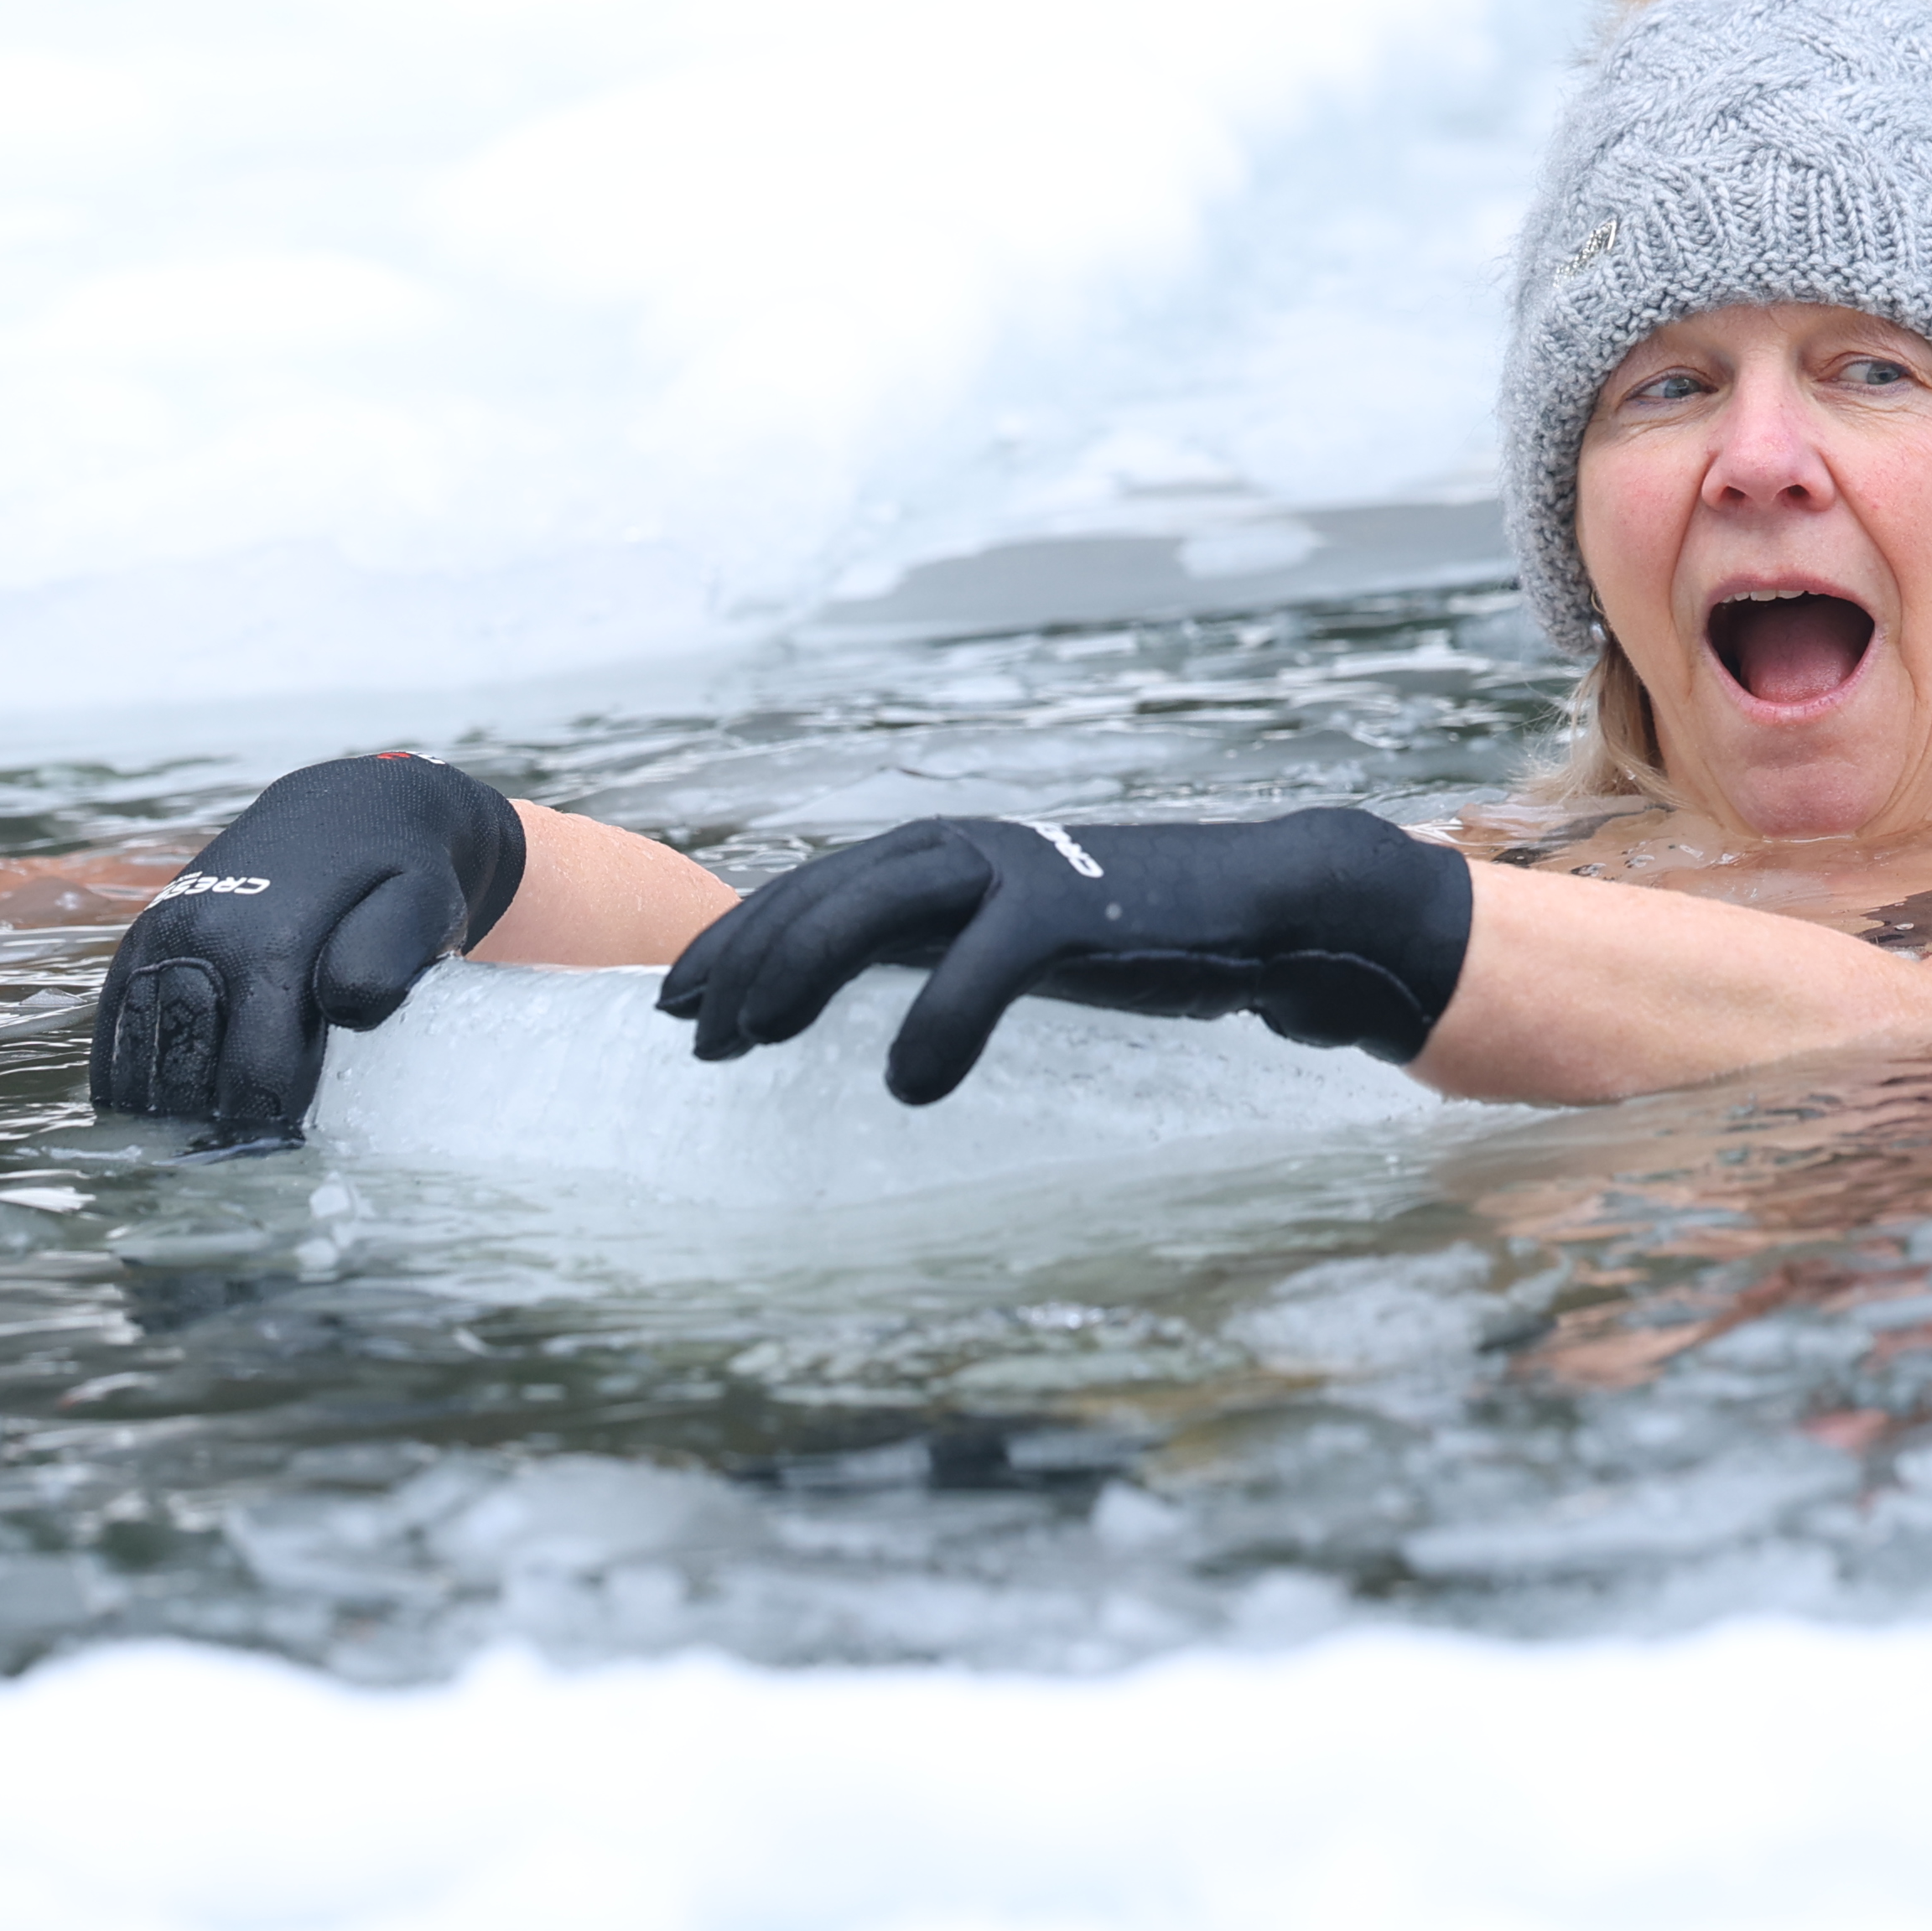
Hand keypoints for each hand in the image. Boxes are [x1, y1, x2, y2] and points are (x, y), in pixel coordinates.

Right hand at [90, 754, 528, 1139]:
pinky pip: (115, 1024)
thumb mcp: (422, 904)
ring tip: (190, 1164)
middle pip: (185, 1077)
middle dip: (207, 1137)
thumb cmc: (399, 875)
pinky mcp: (140, 936)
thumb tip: (343, 1005)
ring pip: (138, 1058)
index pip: (253, 1075)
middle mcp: (200, 936)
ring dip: (158, 1119)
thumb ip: (389, 956)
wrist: (347, 806)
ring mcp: (161, 934)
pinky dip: (123, 1079)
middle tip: (232, 1180)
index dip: (268, 1134)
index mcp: (270, 943)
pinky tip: (148, 1121)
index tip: (283, 1170)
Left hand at [656, 808, 1474, 1104]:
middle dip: (742, 963)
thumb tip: (841, 994)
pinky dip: (937, 1023)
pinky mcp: (1073, 908)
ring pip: (873, 910)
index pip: (806, 892)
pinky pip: (982, 965)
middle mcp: (961, 846)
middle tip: (687, 1034)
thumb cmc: (1126, 933)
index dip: (732, 943)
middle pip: (818, 896)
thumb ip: (930, 947)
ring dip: (799, 973)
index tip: (672, 1001)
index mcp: (938, 853)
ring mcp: (1015, 869)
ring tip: (745, 1041)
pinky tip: (907, 1084)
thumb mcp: (1005, 935)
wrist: (1259, 908)